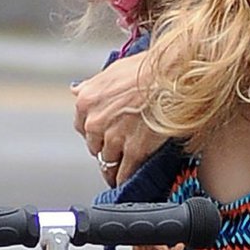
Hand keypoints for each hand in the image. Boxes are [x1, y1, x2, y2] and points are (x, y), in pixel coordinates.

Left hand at [72, 50, 160, 184]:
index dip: (95, 130)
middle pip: (94, 145)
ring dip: (115, 164)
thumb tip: (77, 89)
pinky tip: (126, 182)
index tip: (103, 133)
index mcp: (87, 101)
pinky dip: (124, 179)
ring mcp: (114, 138)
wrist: (173, 75)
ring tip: (122, 168)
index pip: (81, 126)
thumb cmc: (148, 68)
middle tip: (118, 146)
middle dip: (105, 145)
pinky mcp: (134, 151)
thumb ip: (92, 85)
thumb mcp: (113, 70)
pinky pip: (124, 173)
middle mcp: (95, 122)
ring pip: (108, 161)